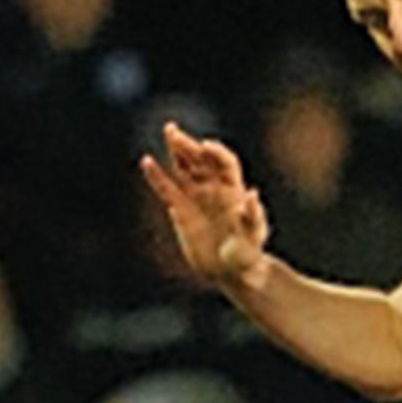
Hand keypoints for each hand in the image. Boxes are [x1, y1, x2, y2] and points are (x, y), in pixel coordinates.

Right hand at [139, 123, 271, 290]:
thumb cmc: (248, 254)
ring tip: (169, 131)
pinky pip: (167, 190)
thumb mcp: (254, 235)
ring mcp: (197, 198)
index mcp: (234, 191)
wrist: (232, 272)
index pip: (226, 163)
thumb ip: (253, 215)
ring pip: (185, 168)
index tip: (206, 146)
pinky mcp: (182, 211)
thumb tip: (252, 194)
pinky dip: (157, 177)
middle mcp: (215, 189)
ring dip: (177, 150)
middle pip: (202, 160)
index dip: (217, 152)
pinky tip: (147, 162)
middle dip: (190, 145)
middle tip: (175, 131)